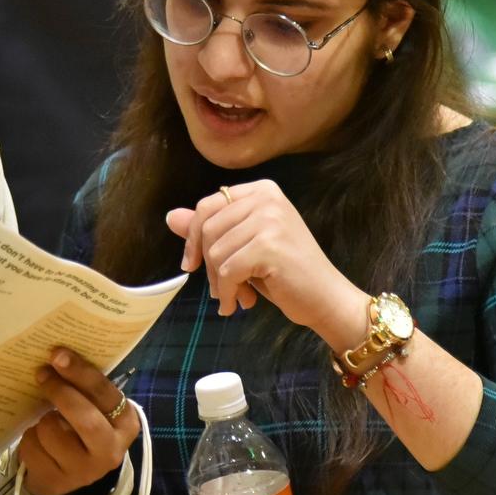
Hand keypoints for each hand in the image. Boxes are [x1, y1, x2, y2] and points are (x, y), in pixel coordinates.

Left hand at [18, 348, 138, 494]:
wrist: (70, 476)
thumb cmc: (82, 430)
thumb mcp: (95, 409)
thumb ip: (86, 388)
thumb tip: (57, 356)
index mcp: (125, 424)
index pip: (105, 394)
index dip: (81, 372)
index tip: (57, 354)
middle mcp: (111, 450)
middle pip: (83, 416)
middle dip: (59, 391)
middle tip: (41, 373)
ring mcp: (84, 470)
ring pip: (52, 430)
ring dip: (42, 421)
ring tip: (47, 424)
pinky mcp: (57, 481)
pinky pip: (33, 447)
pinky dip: (30, 439)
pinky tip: (40, 444)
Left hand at [166, 181, 364, 342]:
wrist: (325, 297)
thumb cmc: (285, 273)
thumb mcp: (243, 246)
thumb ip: (210, 229)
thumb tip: (170, 216)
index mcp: (261, 191)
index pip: (207, 206)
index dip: (193, 238)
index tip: (193, 264)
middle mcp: (266, 198)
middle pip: (207, 228)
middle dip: (208, 265)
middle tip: (222, 288)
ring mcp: (269, 219)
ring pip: (215, 253)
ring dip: (220, 283)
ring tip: (237, 296)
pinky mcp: (269, 245)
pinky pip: (228, 271)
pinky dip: (228, 293)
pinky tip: (239, 303)